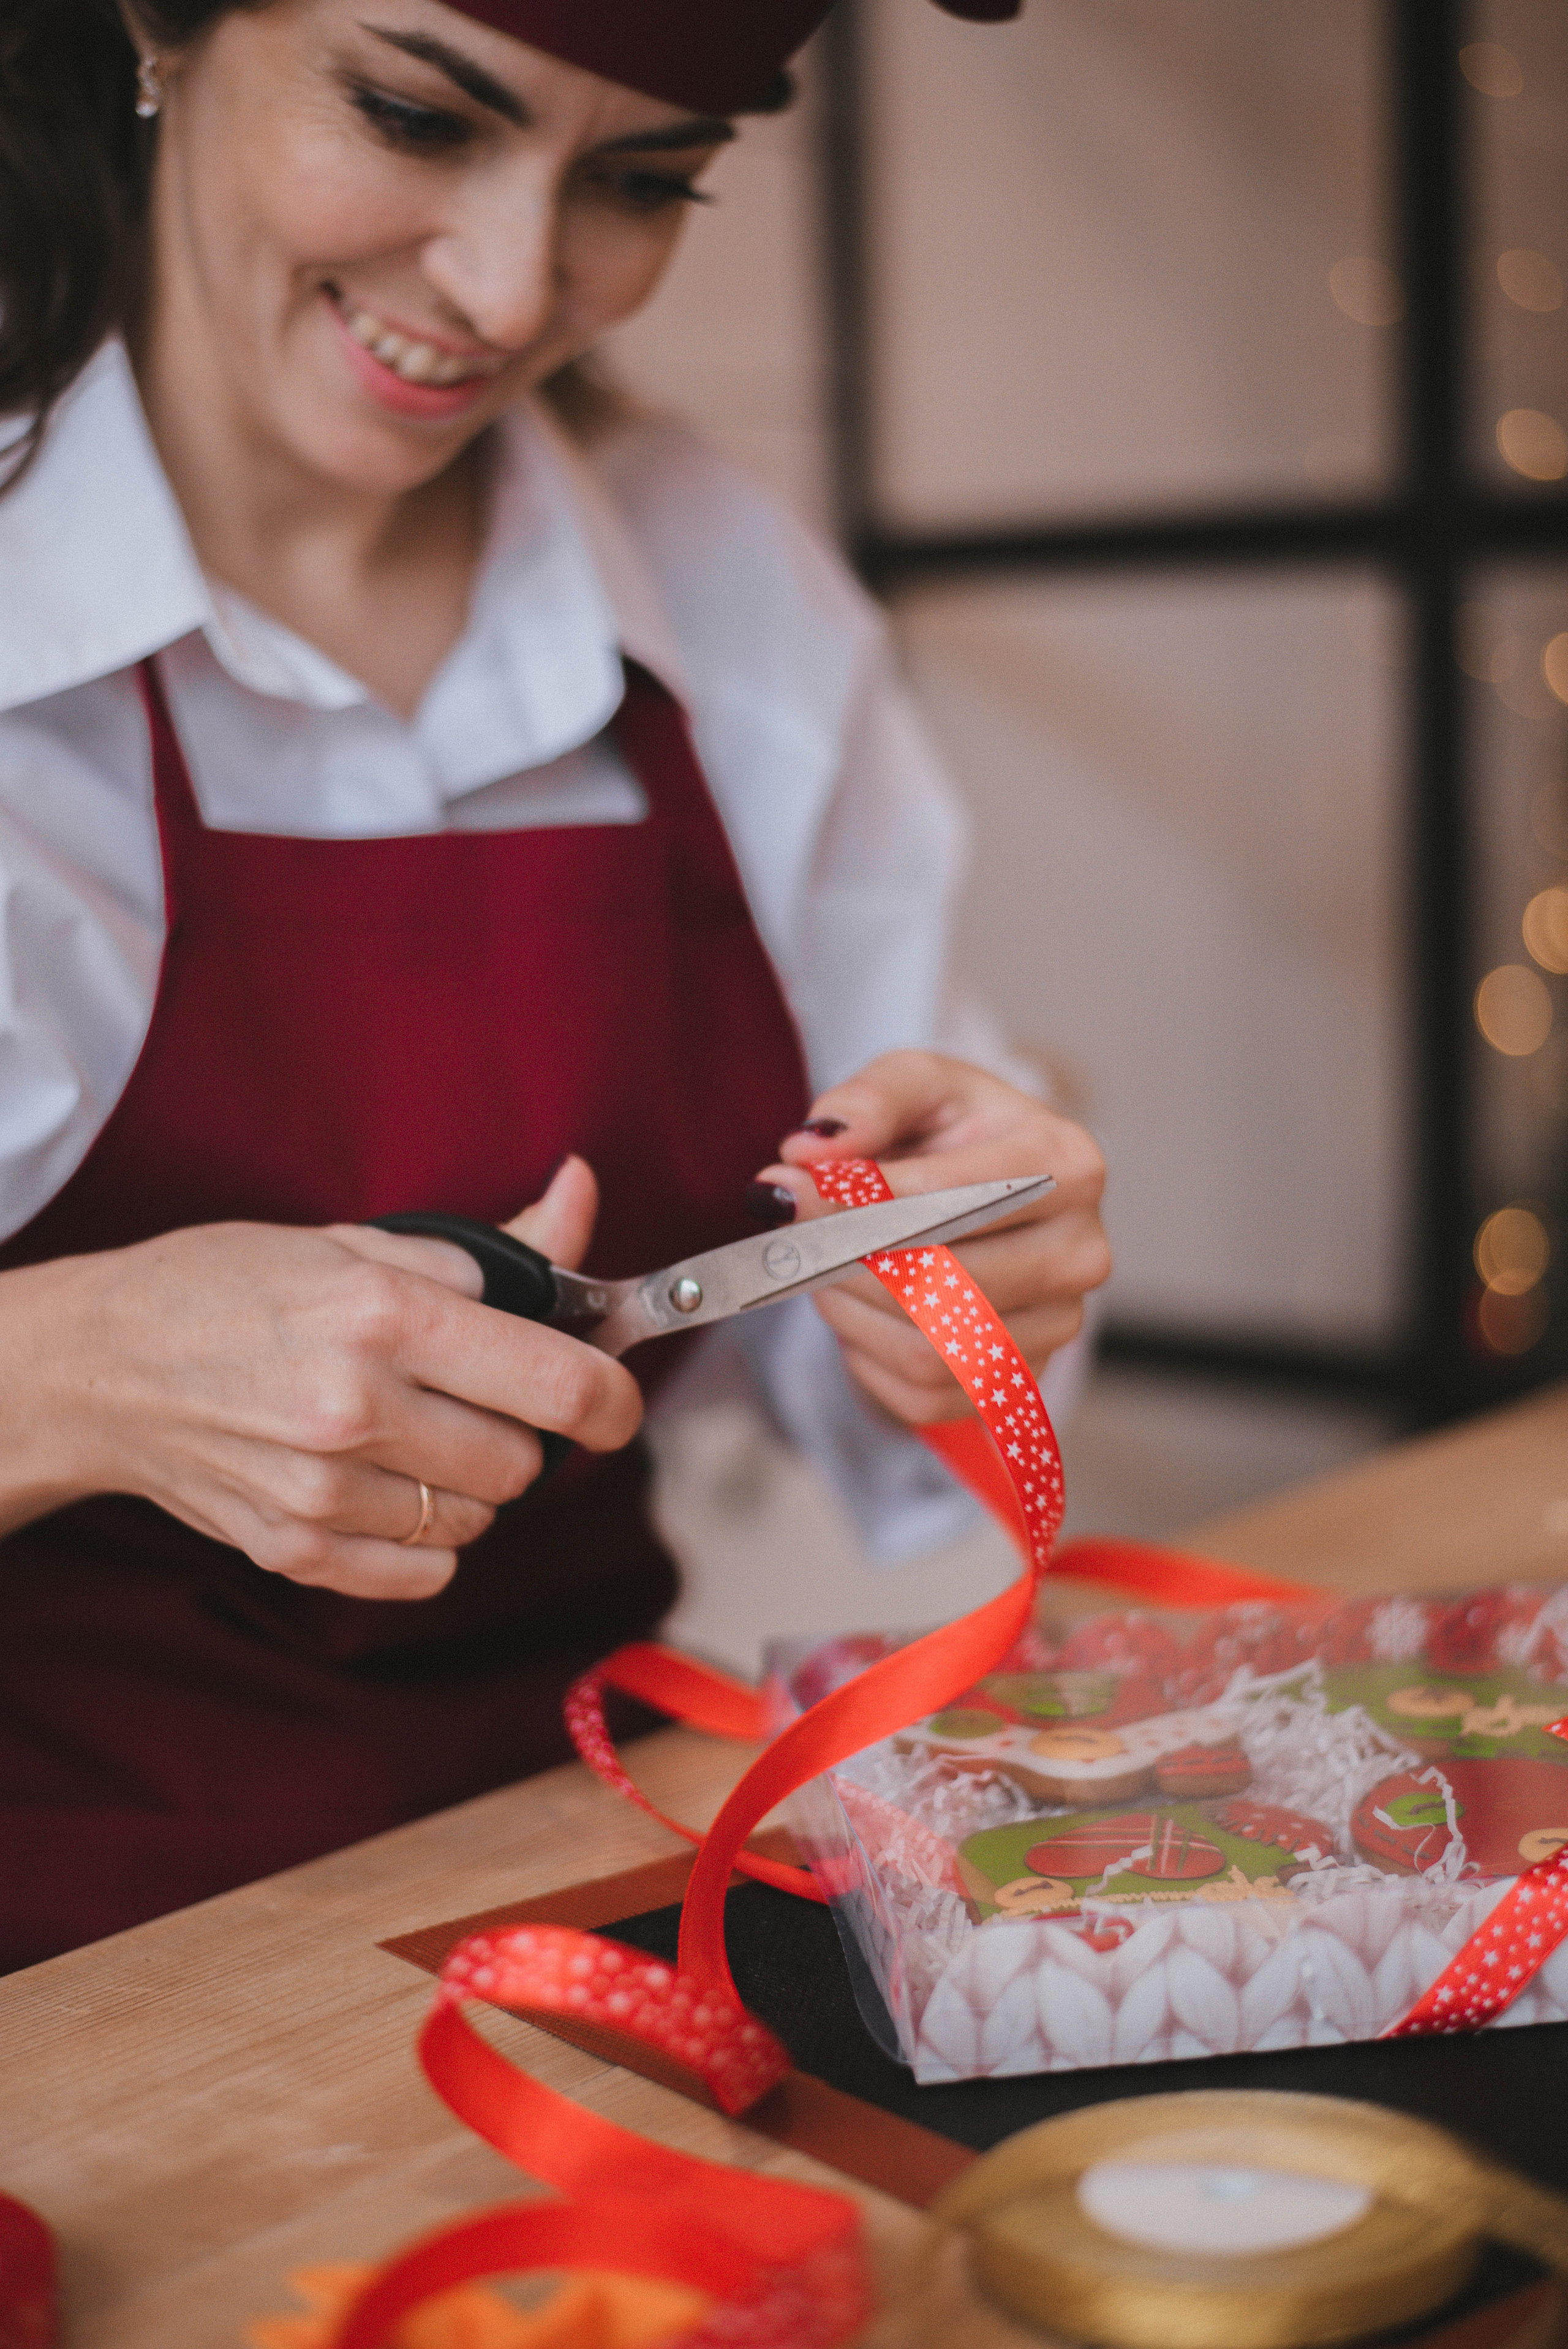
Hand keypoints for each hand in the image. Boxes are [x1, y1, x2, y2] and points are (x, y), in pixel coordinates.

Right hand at [0, 1157, 639, 1598]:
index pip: (556, 1382)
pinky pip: (424, 1573)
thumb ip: (491, 1246)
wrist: (101, 1365)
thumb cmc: (228, 1288)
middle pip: (523, 1462)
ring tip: (409, 1434)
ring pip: (478, 1519)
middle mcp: (356, 1410)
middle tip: (467, 1397)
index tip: (615, 1400)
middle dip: (519, 1431)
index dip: (612, 1398)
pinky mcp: (293, 1550)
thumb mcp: (358, 1242)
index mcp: (382, 1317)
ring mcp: (321, 1491)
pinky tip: (384, 1487)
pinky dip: (425, 1539)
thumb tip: (582, 1194)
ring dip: (469, 1484)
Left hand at [751, 1052, 1108, 1424]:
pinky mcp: (1020, 1384)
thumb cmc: (954, 1134)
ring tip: (825, 1267)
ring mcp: (1058, 1327)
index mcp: (1068, 1164)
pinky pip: (923, 1397)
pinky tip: (859, 1310)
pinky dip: (868, 1358)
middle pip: (944, 1282)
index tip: (791, 1189)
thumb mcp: (917, 1084)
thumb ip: (868, 1099)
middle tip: (792, 1234)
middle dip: (848, 1260)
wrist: (985, 1194)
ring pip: (928, 1350)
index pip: (956, 1198)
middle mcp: (1080, 1253)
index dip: (863, 1200)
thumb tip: (812, 1150)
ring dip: (851, 1311)